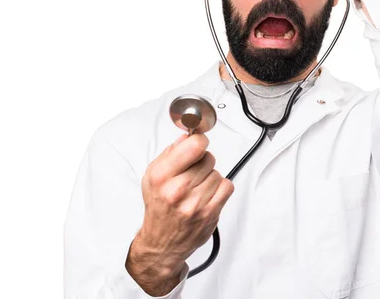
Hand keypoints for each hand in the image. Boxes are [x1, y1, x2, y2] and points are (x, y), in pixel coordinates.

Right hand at [127, 133, 233, 287]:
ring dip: (210, 177)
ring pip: (217, 172)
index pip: (194, 146)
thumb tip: (188, 136)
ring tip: (197, 187)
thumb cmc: (158, 207)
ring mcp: (195, 203)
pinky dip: (220, 188)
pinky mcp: (211, 213)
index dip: (199, 141)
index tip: (198, 144)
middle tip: (193, 172)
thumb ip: (170, 153)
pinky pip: (227, 186)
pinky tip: (207, 194)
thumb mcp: (152, 176)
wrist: (162, 243)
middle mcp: (177, 190)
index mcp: (161, 177)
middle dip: (202, 161)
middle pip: (208, 158)